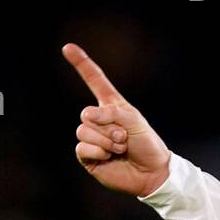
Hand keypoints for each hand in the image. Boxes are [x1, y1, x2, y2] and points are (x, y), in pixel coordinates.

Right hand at [62, 43, 171, 196]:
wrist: (152, 172)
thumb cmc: (147, 144)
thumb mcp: (134, 120)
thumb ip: (112, 112)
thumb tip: (86, 115)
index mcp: (112, 106)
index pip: (94, 81)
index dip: (82, 64)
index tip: (68, 47)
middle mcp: (99, 120)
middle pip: (86, 114)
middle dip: (110, 127)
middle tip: (125, 138)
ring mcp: (91, 138)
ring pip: (84, 131)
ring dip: (107, 141)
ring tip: (121, 148)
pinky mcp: (87, 155)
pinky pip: (82, 147)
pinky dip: (99, 151)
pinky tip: (110, 157)